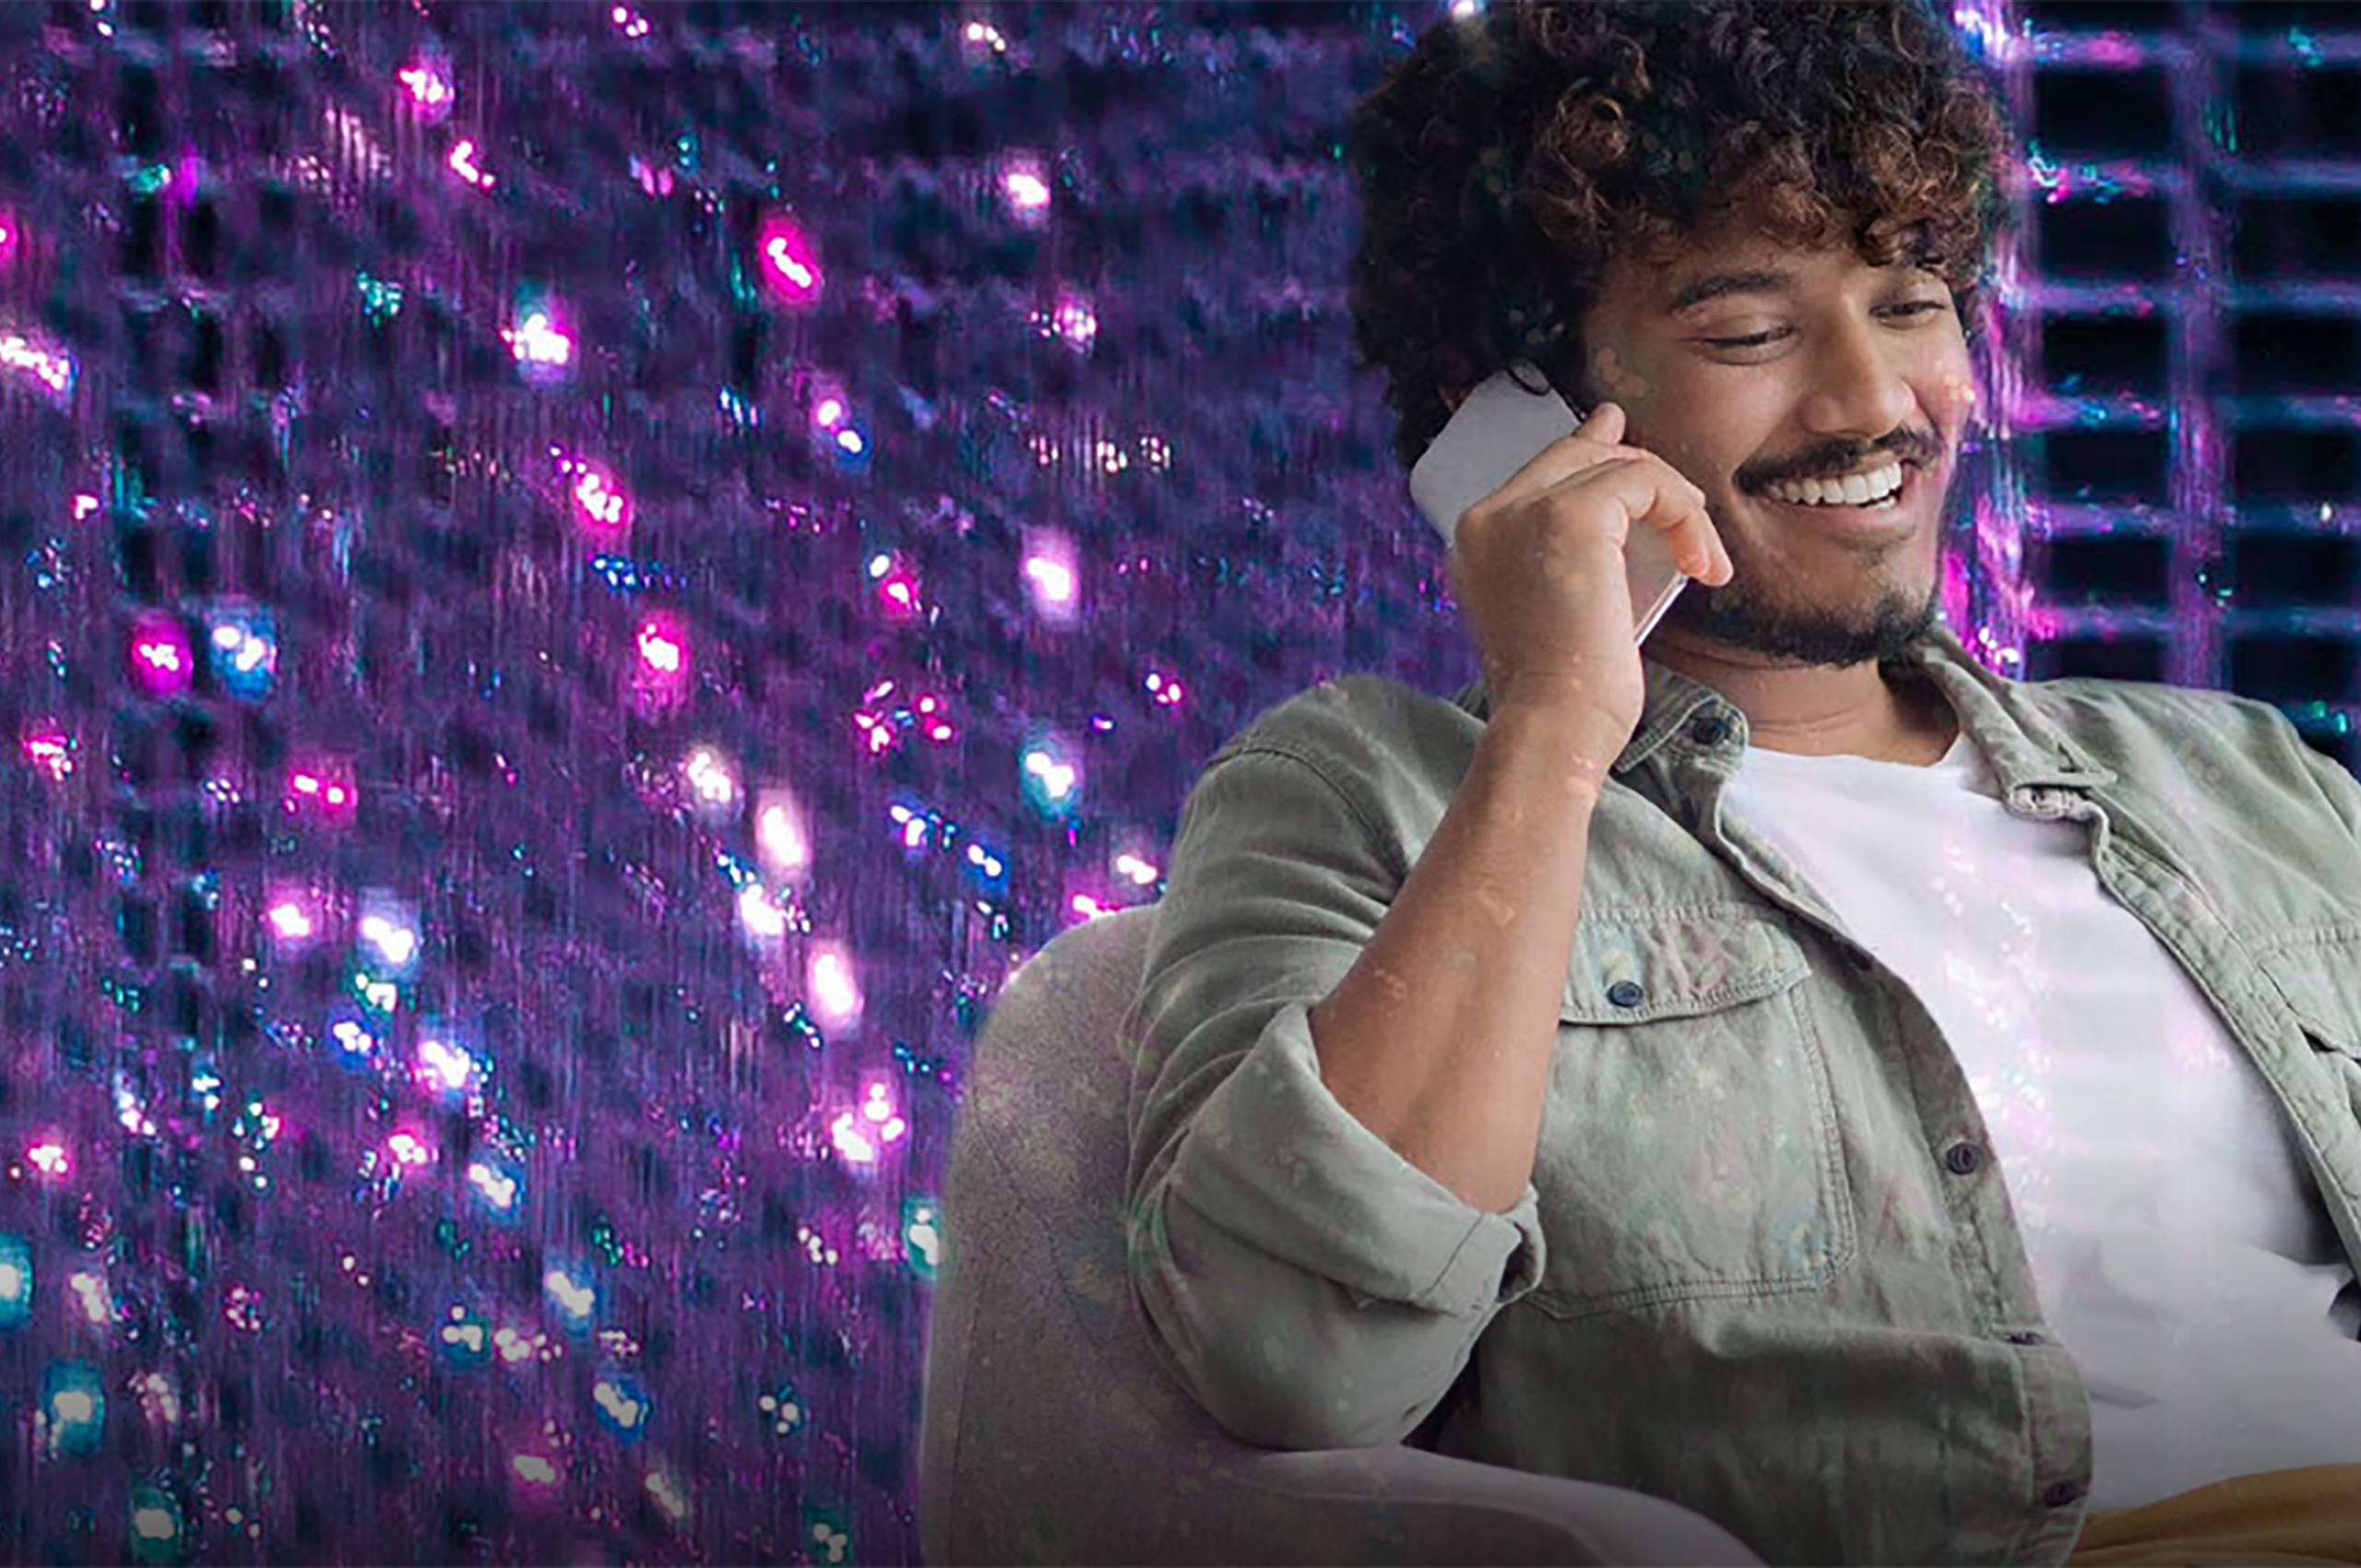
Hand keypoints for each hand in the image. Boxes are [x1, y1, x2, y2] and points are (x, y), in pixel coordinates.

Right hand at [1446, 402, 1731, 748]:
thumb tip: (1623, 511)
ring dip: (1677, 509)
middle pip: (1572, 456)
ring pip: (1618, 467)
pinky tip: (1702, 564)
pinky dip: (1686, 517)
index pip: (1539, 476)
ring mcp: (1523, 510)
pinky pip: (1645, 482)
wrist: (1552, 726)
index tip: (1628, 447)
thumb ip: (1576, 558)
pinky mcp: (1568, 514)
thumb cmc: (1563, 695)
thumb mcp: (1561, 613)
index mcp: (1477, 544)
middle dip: (1636, 465)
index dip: (1591, 454)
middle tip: (1688, 501)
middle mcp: (1489, 518)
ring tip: (1702, 561)